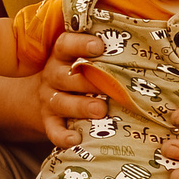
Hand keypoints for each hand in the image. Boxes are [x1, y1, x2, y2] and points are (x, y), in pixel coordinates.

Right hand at [36, 31, 109, 147]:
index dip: (80, 44)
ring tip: (100, 111)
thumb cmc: (74, 74)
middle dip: (87, 81)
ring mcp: (49, 99)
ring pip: (60, 102)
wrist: (37, 99)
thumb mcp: (78, 58)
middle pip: (64, 76)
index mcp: (61, 56)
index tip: (99, 46)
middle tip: (110, 86)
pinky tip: (76, 140)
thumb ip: (102, 52)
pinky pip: (53, 130)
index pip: (65, 45)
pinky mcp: (48, 121)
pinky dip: (62, 136)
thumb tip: (141, 39)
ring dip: (80, 106)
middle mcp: (53, 76)